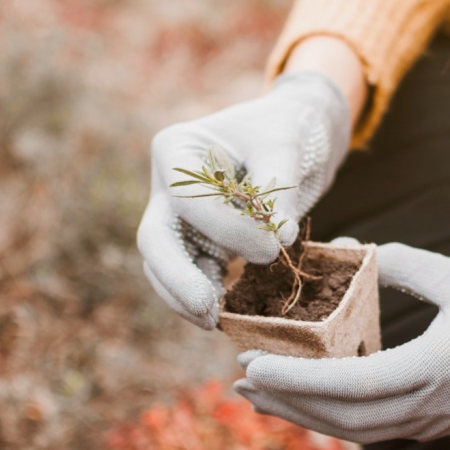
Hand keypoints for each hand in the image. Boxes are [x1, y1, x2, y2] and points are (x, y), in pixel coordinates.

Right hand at [137, 71, 350, 328]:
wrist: (294, 134)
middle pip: (155, 239)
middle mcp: (167, 185)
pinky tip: (224, 316)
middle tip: (207, 309)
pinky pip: (189, 275)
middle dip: (177, 278)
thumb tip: (280, 236)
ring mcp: (177, 217)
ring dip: (185, 297)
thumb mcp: (285, 144)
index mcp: (176, 149)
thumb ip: (279, 189)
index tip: (273, 246)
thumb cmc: (285, 128)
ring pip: (164, 265)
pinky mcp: (197, 242)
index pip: (187, 200)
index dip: (227, 229)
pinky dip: (203, 296)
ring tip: (215, 321)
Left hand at [234, 243, 449, 442]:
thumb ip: (402, 263)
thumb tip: (351, 246)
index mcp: (440, 366)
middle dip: (288, 403)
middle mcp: (434, 404)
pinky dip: (334, 416)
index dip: (299, 382)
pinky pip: (376, 427)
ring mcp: (437, 420)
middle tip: (240, 382)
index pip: (353, 385)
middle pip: (345, 419)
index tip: (254, 368)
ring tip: (260, 398)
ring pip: (357, 430)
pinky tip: (307, 401)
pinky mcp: (437, 421)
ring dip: (305, 415)